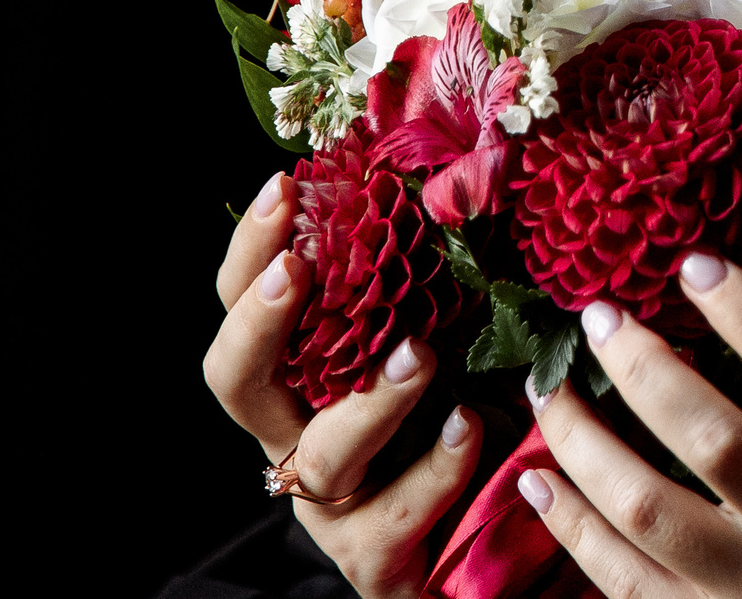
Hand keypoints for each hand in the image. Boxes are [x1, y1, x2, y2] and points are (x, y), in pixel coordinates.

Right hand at [202, 172, 488, 598]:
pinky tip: (466, 427)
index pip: (245, 307)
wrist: (504, 544)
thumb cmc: (475, 423)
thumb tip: (452, 181)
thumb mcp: (453, 342)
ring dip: (369, 400)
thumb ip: (432, 284)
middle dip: (259, 323)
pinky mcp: (376, 560)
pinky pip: (391, 516)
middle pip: (237, 383)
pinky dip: (432, 470)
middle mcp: (300, 439)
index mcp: (304, 380)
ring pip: (322, 454)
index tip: (284, 188)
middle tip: (297, 268)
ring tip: (418, 354)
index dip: (252, 252)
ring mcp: (333, 507)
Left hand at [520, 252, 741, 597]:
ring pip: (647, 510)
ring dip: (584, 445)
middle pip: (715, 443)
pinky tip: (534, 479)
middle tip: (599, 316)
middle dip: (645, 372)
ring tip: (548, 389)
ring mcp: (741, 585)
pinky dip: (569, 526)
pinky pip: (616, 575)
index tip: (697, 266)